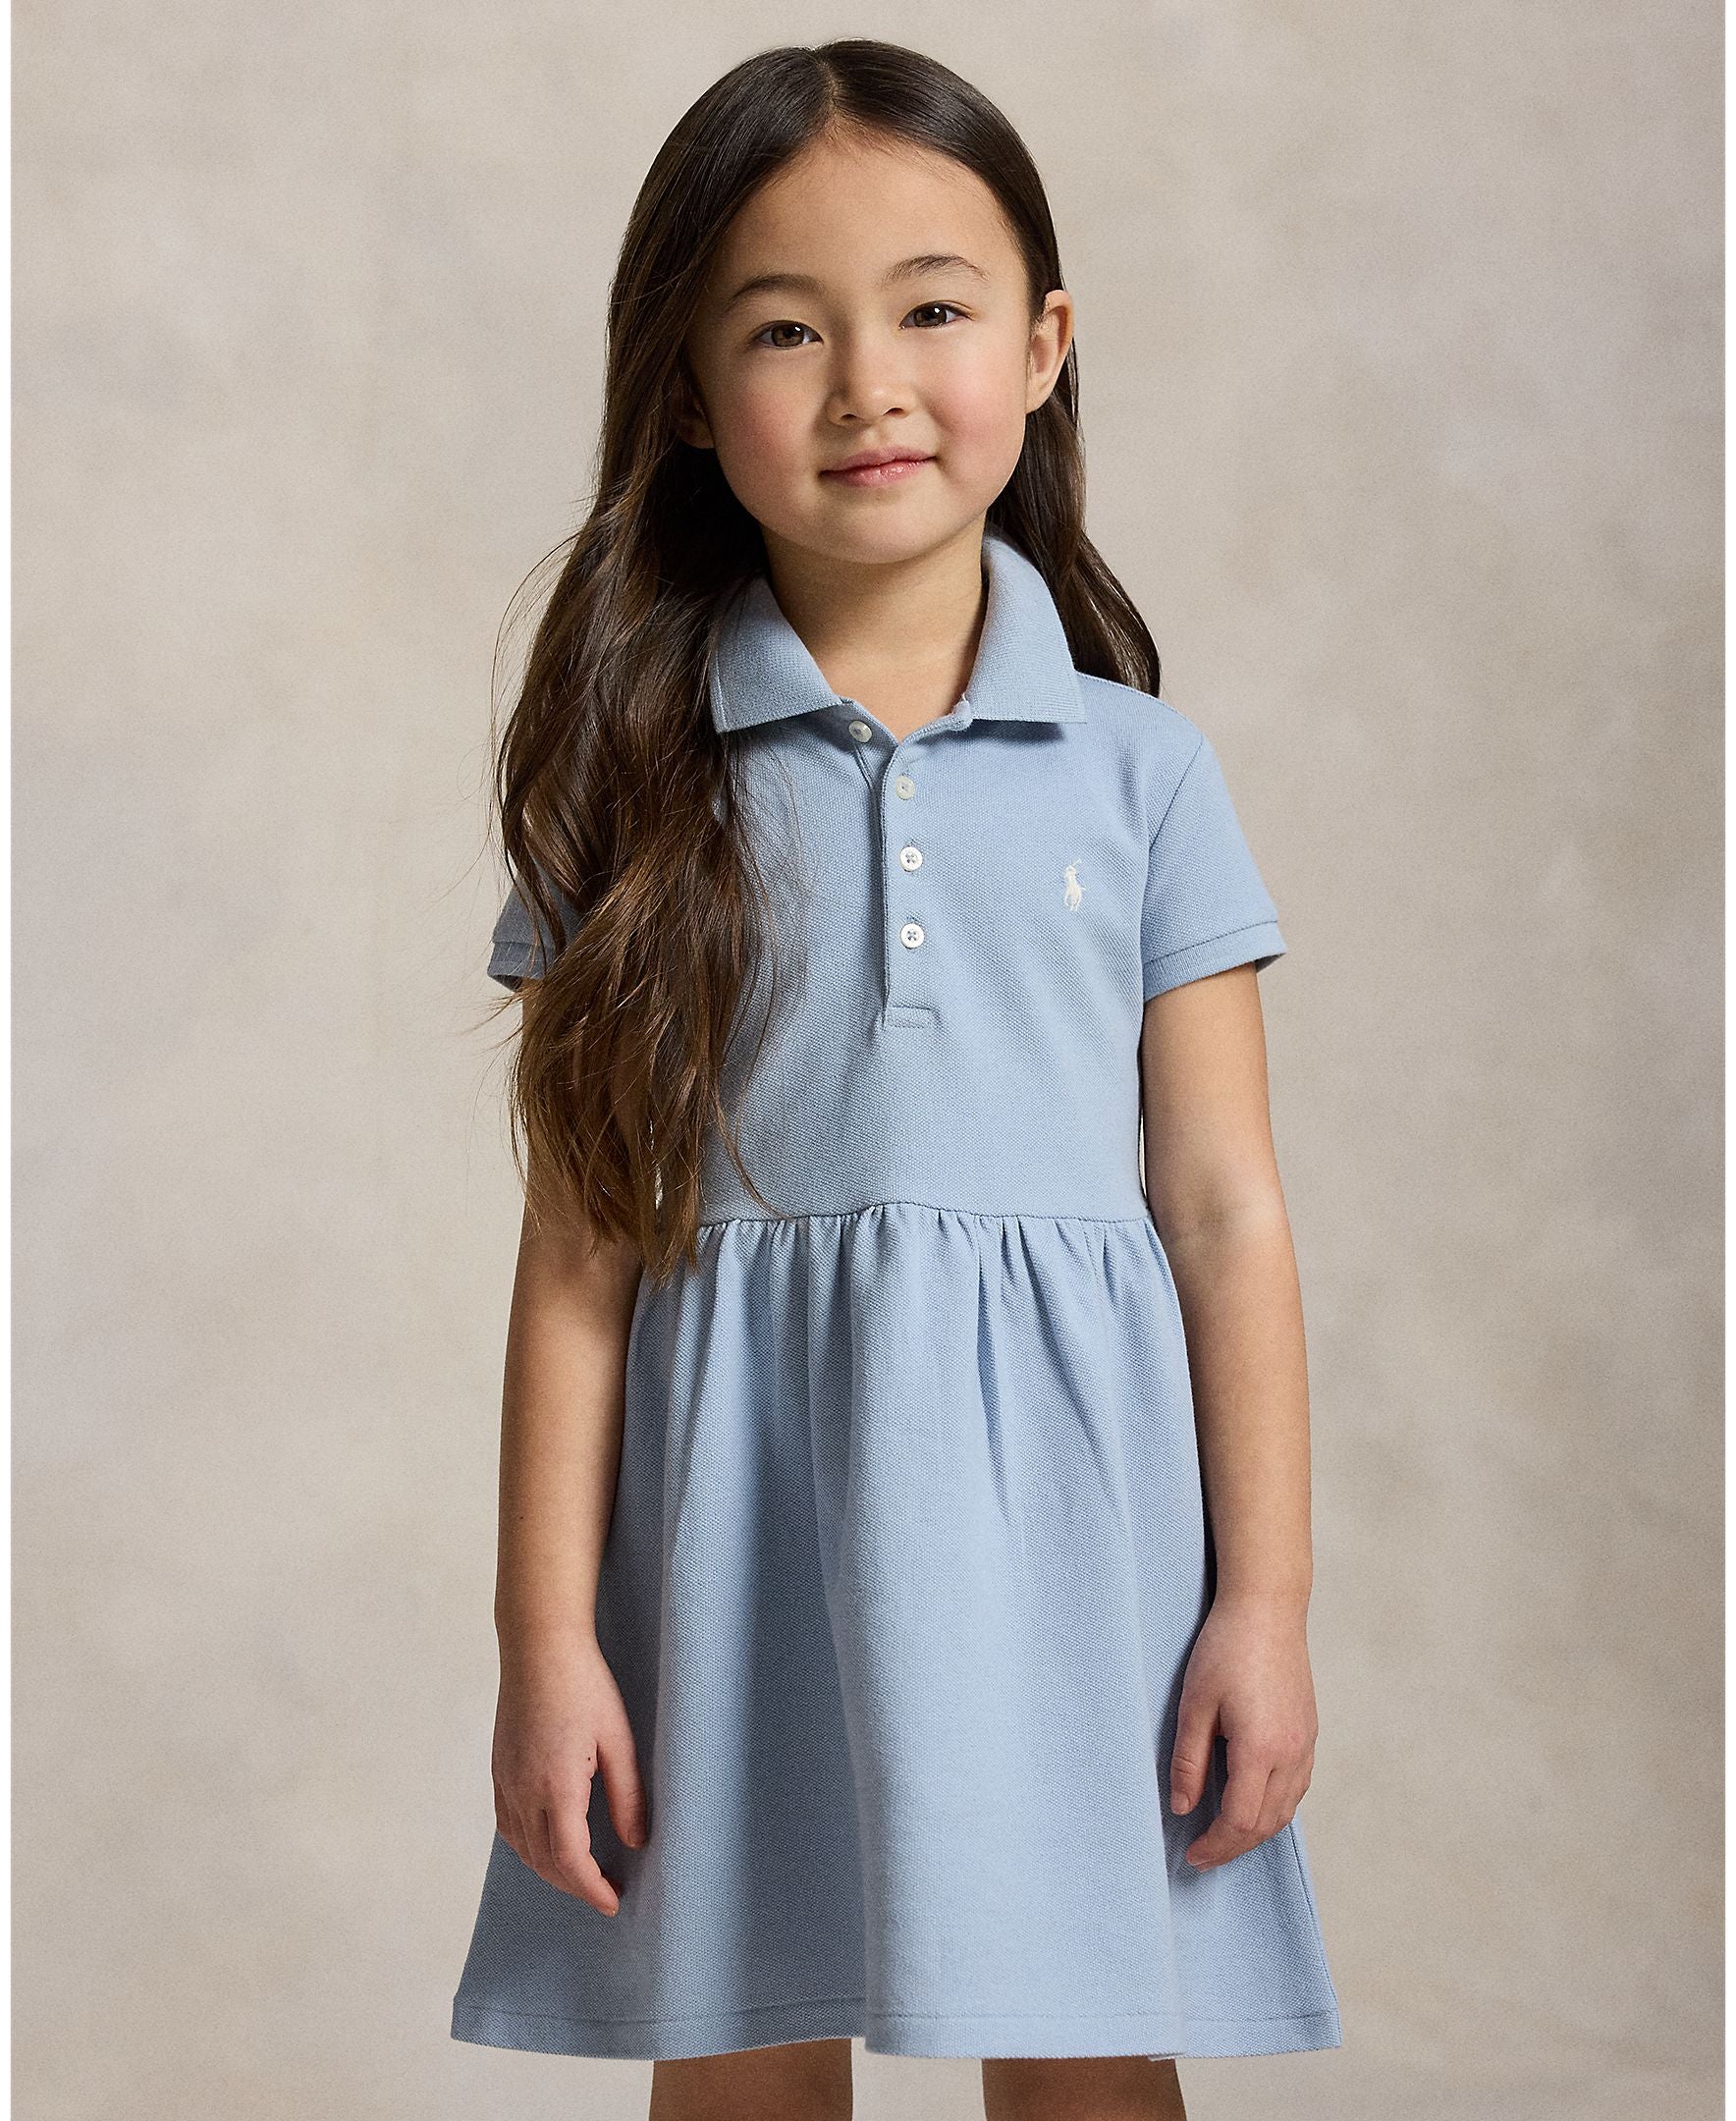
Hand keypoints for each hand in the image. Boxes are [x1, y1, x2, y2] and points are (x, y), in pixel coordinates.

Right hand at [491, 1633, 648, 1914]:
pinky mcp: (498, 1769)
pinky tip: (548, 1844)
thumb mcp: (618, 1740)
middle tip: (606, 1891)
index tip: (613, 1901)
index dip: (591, 1888)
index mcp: (555, 1786)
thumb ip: (627, 1795)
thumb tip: (635, 1843)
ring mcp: (505, 1781)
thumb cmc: (584, 1685)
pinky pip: (508, 1826)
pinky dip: (528, 1848)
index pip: (569, 1860)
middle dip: (575, 1885)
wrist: (538, 1645)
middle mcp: (522, 1790)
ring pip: (522, 1848)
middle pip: (544, 1862)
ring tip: (583, 1874)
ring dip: (551, 1870)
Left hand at [1167, 1594, 1317, 1870]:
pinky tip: (1251, 1804)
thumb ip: (1189, 1760)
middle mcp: (1292, 1754)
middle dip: (1234, 1847)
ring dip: (1255, 1831)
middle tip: (1203, 1855)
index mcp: (1261, 1749)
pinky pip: (1296, 1788)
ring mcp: (1306, 1745)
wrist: (1268, 1609)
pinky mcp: (1310, 1734)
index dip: (1215, 1845)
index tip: (1191, 1854)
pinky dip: (1273, 1808)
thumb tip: (1182, 1808)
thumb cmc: (1226, 1649)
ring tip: (1223, 1836)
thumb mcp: (1194, 1704)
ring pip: (1286, 1810)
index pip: (1240, 1820)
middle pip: (1266, 1824)